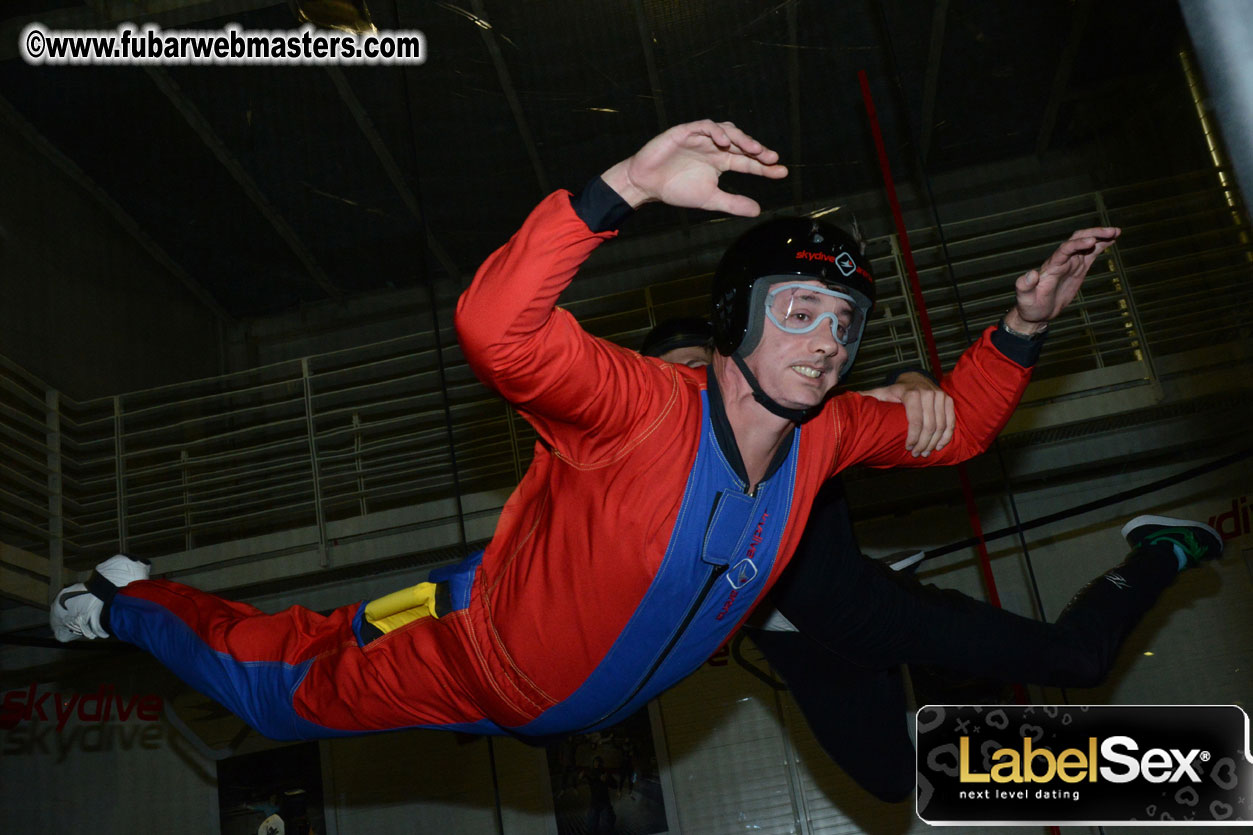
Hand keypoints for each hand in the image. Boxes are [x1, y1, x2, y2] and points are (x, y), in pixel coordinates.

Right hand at [600, 120, 786, 216]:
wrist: (645, 185)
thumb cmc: (675, 189)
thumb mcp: (709, 199)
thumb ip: (732, 202)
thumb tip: (757, 210)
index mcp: (720, 161)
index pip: (748, 161)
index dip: (765, 166)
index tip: (781, 172)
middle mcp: (714, 147)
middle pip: (742, 143)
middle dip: (758, 150)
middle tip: (771, 158)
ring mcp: (701, 138)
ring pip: (727, 130)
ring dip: (741, 138)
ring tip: (754, 149)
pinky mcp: (685, 131)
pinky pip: (704, 127)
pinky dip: (715, 132)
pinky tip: (724, 142)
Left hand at [862, 371, 954, 456]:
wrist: (914, 378)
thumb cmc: (894, 391)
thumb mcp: (880, 393)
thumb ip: (865, 398)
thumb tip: (844, 403)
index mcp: (911, 393)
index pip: (915, 420)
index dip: (913, 437)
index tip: (907, 448)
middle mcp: (928, 393)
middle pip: (929, 426)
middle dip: (923, 443)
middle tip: (916, 454)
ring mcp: (940, 396)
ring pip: (941, 425)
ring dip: (934, 443)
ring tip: (925, 453)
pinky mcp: (948, 400)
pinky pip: (951, 421)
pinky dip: (946, 436)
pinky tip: (940, 446)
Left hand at [1005, 227, 1120, 332]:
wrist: (1036, 311)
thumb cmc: (1029, 306)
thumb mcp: (1025, 298)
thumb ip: (1024, 286)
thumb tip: (1030, 274)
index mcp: (1051, 265)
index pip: (1065, 249)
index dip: (1078, 244)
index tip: (1091, 241)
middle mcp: (1062, 260)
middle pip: (1078, 239)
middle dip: (1094, 233)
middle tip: (1112, 231)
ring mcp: (1071, 263)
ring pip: (1087, 243)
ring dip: (1100, 236)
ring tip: (1117, 232)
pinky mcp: (1078, 268)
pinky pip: (1091, 253)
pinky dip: (1101, 245)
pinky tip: (1113, 239)